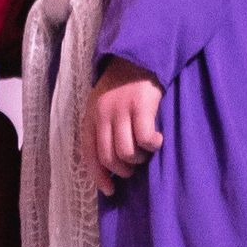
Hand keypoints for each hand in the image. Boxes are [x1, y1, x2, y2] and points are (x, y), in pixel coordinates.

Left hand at [83, 56, 162, 195]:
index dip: (99, 176)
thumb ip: (103, 128)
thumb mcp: (103, 104)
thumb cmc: (122, 85)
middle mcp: (102, 113)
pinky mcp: (141, 106)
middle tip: (134, 168)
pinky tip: (157, 139)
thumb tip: (110, 164)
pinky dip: (152, 145)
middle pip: (108, 157)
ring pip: (126, 152)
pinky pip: (145, 138)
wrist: (137, 56)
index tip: (110, 190)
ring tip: (145, 151)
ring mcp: (121, 109)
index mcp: (90, 115)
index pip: (89, 153)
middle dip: (122, 170)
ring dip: (138, 159)